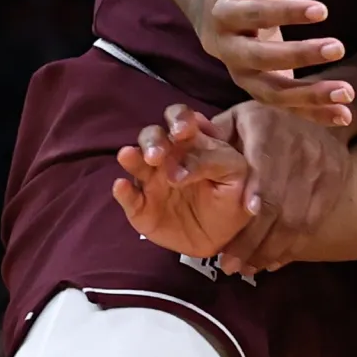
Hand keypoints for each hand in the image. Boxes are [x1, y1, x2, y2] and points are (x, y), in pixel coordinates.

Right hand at [113, 111, 255, 257]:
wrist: (222, 236)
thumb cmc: (230, 197)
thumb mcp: (235, 176)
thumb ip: (216, 163)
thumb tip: (179, 170)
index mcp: (193, 143)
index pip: (182, 120)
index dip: (180, 120)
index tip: (183, 131)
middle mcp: (167, 157)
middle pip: (153, 136)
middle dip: (154, 140)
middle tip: (158, 154)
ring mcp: (151, 181)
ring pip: (135, 161)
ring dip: (132, 158)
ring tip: (128, 155)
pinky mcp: (140, 206)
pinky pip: (128, 197)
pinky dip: (123, 192)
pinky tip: (121, 186)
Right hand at [198, 0, 354, 123]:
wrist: (220, 13)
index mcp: (224, 17)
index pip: (255, 16)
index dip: (286, 13)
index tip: (323, 10)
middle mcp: (229, 52)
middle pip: (261, 59)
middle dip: (300, 55)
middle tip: (338, 47)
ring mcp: (243, 76)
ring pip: (272, 93)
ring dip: (310, 96)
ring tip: (347, 92)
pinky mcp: (262, 91)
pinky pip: (287, 107)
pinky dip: (315, 114)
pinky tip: (344, 115)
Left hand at [204, 102, 350, 274]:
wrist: (314, 121)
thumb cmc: (257, 127)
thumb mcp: (232, 122)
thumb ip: (207, 143)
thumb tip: (177, 167)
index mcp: (266, 124)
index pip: (263, 165)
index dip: (255, 196)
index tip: (239, 223)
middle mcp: (299, 142)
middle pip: (280, 201)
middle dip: (254, 239)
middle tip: (230, 266)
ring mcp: (322, 163)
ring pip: (298, 218)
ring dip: (271, 249)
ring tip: (247, 269)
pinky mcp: (335, 181)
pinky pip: (314, 223)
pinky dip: (292, 247)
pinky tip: (271, 262)